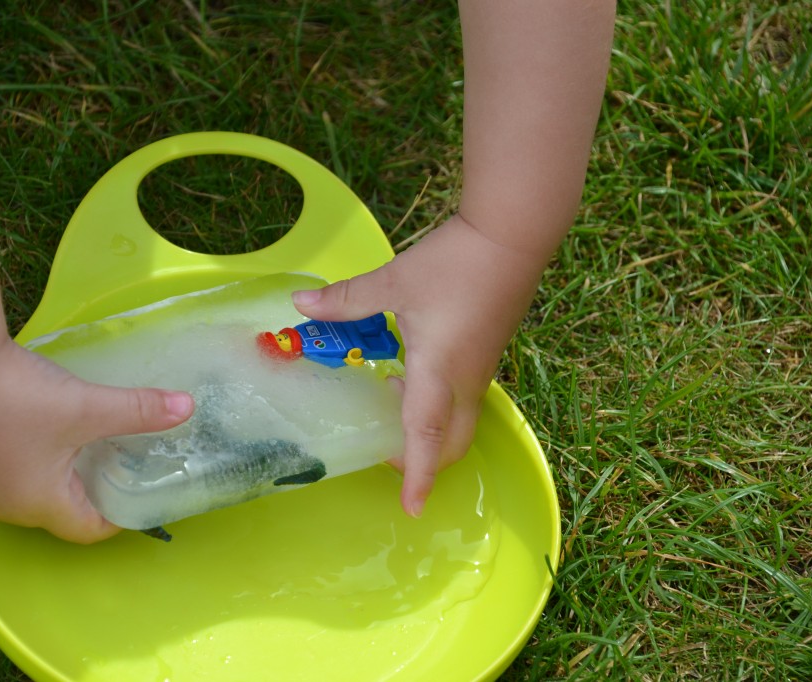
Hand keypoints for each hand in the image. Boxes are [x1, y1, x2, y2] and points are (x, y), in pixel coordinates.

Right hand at [0, 338, 193, 542]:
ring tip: (111, 445)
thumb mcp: (89, 407)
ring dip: (81, 474)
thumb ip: (140, 411)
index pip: (91, 530)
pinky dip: (58, 461)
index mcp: (39, 506)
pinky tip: (74, 432)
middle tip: (137, 463)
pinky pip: (32, 474)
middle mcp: (12, 506)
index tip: (150, 488)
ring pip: (51, 491)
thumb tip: (187, 407)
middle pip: (72, 513)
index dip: (125, 513)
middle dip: (106, 491)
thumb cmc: (22, 397)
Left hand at [293, 214, 546, 516]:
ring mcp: (480, 370)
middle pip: (448, 442)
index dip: (417, 476)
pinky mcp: (486, 354)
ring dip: (425, 431)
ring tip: (386, 406)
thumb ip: (347, 299)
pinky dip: (436, 407)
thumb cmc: (454, 264)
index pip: (425, 438)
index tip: (411, 508)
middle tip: (383, 454)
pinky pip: (462, 399)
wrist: (512, 236)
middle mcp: (464, 382)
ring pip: (457, 422)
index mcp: (439, 373)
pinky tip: (407, 373)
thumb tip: (299, 304)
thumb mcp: (394, 282)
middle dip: (420, 461)